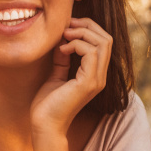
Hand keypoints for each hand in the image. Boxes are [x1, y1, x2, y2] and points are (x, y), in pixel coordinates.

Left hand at [30, 18, 111, 138]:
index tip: (67, 27)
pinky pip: (91, 53)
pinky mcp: (88, 83)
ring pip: (102, 43)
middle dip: (87, 26)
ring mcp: (96, 80)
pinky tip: (61, 49)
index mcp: (95, 74)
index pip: (103, 42)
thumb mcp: (56, 74)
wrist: (44, 125)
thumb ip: (63, 58)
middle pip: (106, 39)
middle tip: (66, 25)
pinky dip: (76, 45)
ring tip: (63, 36)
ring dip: (81, 33)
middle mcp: (100, 76)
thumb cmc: (47, 103)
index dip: (88, 29)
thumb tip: (63, 40)